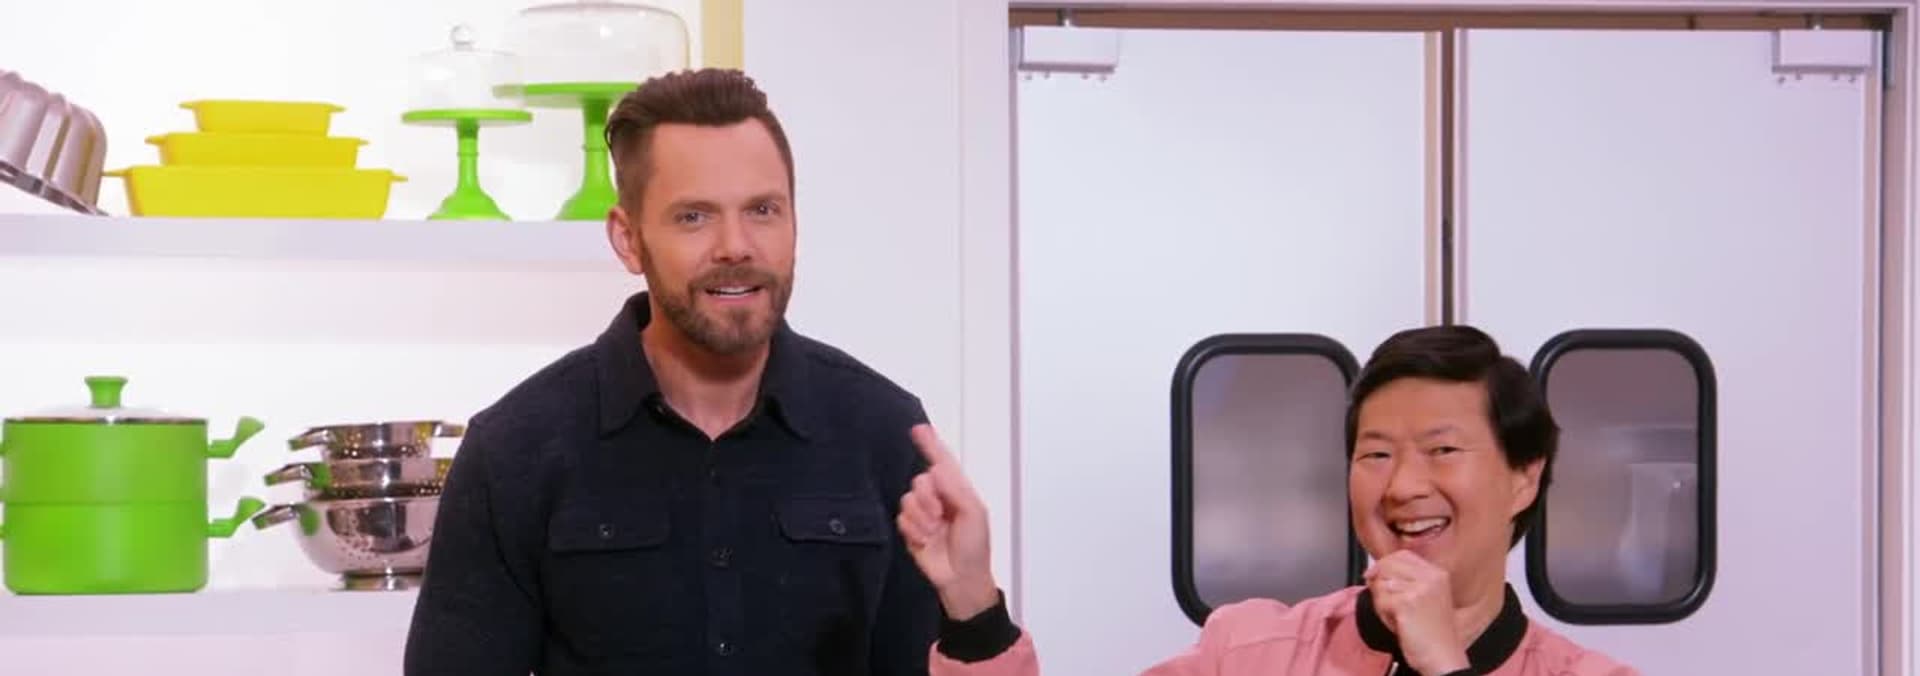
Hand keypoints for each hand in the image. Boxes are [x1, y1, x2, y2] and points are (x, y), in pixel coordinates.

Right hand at [896, 423, 999, 619]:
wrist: (960, 579)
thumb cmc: (975, 547)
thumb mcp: (974, 514)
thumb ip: (955, 489)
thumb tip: (936, 469)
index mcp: (957, 490)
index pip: (942, 462)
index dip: (930, 445)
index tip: (918, 429)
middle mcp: (938, 498)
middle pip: (920, 481)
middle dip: (928, 498)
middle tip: (940, 516)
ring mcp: (923, 514)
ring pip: (908, 499)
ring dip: (921, 517)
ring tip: (934, 532)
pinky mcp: (910, 529)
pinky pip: (901, 517)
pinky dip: (913, 529)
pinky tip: (924, 540)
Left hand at [1365, 550, 1468, 674]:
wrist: (1442, 656)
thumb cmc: (1433, 633)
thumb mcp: (1425, 598)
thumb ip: (1405, 580)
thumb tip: (1375, 571)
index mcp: (1437, 574)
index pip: (1402, 555)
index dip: (1384, 564)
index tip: (1376, 576)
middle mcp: (1430, 577)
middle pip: (1388, 565)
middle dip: (1380, 583)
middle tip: (1387, 603)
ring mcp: (1420, 588)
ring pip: (1381, 583)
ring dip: (1381, 601)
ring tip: (1396, 615)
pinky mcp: (1408, 603)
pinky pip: (1380, 600)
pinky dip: (1383, 613)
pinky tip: (1397, 623)